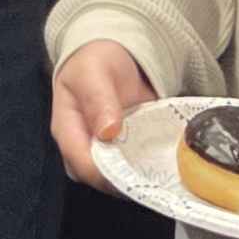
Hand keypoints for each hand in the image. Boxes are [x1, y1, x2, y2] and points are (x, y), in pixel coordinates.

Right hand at [51, 41, 157, 191]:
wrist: (112, 56)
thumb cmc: (95, 62)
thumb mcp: (93, 72)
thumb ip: (98, 99)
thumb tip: (108, 132)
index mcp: (67, 131)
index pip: (81, 165)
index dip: (107, 174)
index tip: (134, 173)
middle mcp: (83, 149)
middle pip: (101, 180)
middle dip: (129, 182)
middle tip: (158, 176)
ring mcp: (105, 154)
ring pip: (120, 179)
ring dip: (143, 179)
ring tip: (167, 174)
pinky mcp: (125, 154)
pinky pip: (136, 170)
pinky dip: (153, 170)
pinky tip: (171, 166)